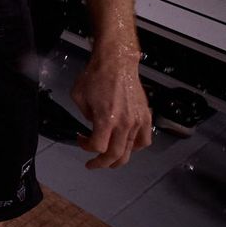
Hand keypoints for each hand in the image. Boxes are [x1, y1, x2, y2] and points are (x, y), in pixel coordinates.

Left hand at [72, 48, 152, 169]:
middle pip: (116, 155)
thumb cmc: (95, 76)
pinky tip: (128, 144)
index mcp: (105, 119)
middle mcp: (124, 123)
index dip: (86, 148)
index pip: (98, 147)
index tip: (81, 140)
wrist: (116, 63)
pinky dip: (136, 147)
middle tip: (93, 164)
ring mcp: (137, 121)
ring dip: (119, 158)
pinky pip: (145, 140)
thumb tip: (94, 125)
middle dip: (102, 163)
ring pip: (131, 150)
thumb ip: (86, 116)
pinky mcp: (146, 117)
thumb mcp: (79, 97)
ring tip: (110, 159)